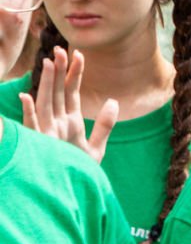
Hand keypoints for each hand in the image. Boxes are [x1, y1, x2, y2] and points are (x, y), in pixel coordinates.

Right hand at [20, 47, 118, 163]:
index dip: (75, 74)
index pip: (72, 93)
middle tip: (60, 49)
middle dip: (59, 72)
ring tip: (48, 64)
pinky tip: (26, 98)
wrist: (69, 194)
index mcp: (70, 122)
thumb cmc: (77, 171)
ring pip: (45, 104)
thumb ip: (104, 125)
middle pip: (58, 93)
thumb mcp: (95, 148)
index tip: (80, 54)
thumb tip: (112, 101)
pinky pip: (32, 128)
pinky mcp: (39, 146)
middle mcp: (56, 124)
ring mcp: (47, 134)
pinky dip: (28, 113)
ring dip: (46, 85)